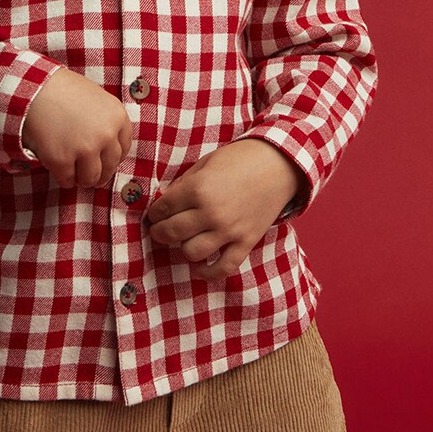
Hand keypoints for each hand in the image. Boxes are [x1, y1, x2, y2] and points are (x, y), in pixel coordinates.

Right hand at [22, 68, 131, 188]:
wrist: (33, 87)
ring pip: (91, 179)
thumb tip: (106, 149)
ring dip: (82, 178)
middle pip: (110, 167)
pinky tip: (57, 167)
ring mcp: (85, 149)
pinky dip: (63, 177)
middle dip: (99, 173)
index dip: (112, 157)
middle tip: (89, 174)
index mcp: (117, 117)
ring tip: (73, 172)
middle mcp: (106, 135)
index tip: (103, 160)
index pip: (123, 149)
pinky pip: (67, 181)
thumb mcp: (96, 98)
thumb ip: (106, 122)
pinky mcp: (62, 160)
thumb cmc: (62, 90)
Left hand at [146, 140, 303, 280]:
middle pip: (171, 233)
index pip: (163, 208)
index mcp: (198, 189)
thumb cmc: (240, 159)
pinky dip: (208, 272)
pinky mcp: (246, 242)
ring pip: (191, 252)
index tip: (154, 215)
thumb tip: (165, 201)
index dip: (154, 213)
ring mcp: (229, 230)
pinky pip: (223, 267)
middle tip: (159, 229)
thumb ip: (184, 184)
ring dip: (182, 248)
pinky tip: (199, 267)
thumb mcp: (206, 164)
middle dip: (159, 232)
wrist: (278, 165)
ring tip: (183, 240)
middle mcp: (211, 213)